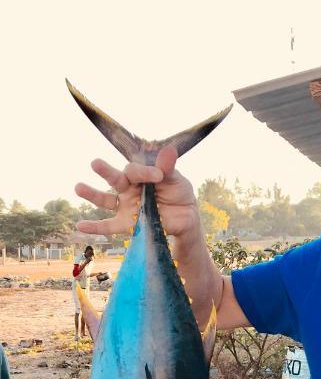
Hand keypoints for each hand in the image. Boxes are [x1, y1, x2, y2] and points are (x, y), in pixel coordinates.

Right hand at [75, 146, 200, 244]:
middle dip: (105, 171)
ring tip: (78, 187)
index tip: (158, 176)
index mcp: (140, 175)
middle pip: (115, 179)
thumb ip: (168, 168)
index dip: (144, 172)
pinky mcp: (126, 224)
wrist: (185, 218)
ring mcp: (125, 206)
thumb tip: (169, 150)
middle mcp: (128, 189)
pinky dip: (94, 227)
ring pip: (105, 200)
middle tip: (95, 163)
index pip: (135, 170)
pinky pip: (108, 226)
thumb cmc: (178, 193)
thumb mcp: (176, 180)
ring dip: (92, 194)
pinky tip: (80, 226)